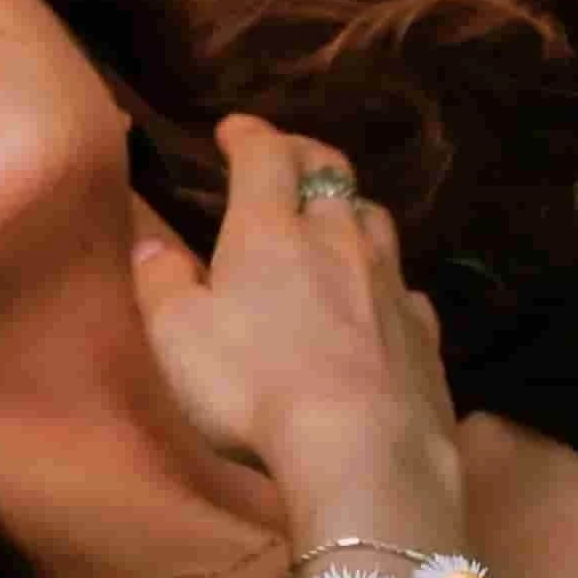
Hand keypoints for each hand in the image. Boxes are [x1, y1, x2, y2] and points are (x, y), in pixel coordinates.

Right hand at [127, 116, 461, 494]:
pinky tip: (381, 299)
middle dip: (306, 154)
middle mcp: (337, 241)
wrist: (363, 447)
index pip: (264, 157)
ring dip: (352, 210)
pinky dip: (388, 282)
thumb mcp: (176, 337)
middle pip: (331, 174)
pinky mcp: (424, 334)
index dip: (248, 136)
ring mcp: (389, 285)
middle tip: (287, 155)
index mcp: (269, 232)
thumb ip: (161, 284)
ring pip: (376, 222)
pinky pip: (407, 290)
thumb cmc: (252, 387)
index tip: (233, 130)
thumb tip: (153, 246)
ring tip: (336, 218)